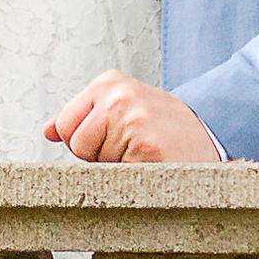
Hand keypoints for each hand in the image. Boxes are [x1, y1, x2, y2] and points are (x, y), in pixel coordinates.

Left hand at [45, 75, 221, 163]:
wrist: (211, 140)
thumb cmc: (162, 130)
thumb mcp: (121, 110)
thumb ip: (83, 117)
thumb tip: (48, 129)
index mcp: (110, 82)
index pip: (64, 124)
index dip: (87, 140)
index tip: (116, 136)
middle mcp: (119, 94)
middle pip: (73, 141)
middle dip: (96, 154)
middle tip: (130, 147)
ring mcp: (132, 118)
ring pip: (92, 159)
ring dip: (113, 165)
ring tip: (142, 153)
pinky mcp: (145, 145)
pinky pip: (112, 172)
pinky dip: (129, 176)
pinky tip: (151, 163)